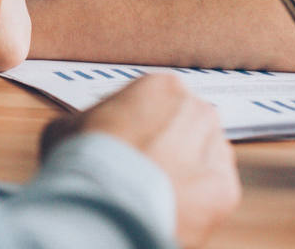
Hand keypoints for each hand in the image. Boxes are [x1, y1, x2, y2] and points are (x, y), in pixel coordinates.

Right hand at [42, 74, 238, 247]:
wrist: (103, 202)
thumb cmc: (84, 161)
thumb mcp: (68, 126)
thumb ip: (89, 122)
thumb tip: (85, 134)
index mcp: (162, 87)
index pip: (160, 106)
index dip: (143, 129)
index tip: (133, 147)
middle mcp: (196, 110)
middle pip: (188, 130)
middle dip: (171, 149)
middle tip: (145, 171)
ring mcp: (215, 148)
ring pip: (205, 161)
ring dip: (187, 174)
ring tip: (157, 193)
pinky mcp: (225, 188)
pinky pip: (214, 194)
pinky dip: (196, 203)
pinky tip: (170, 207)